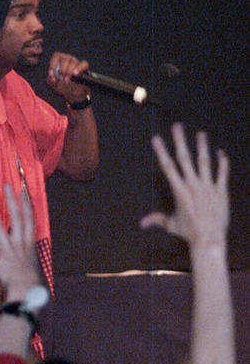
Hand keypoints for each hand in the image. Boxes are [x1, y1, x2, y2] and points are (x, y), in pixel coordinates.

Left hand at [0, 185, 43, 302]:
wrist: (26, 293)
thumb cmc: (31, 283)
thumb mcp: (33, 265)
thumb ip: (28, 254)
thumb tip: (27, 249)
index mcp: (30, 243)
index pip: (30, 219)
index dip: (27, 204)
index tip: (23, 190)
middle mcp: (20, 243)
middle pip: (16, 216)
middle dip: (11, 200)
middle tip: (6, 185)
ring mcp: (8, 249)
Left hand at [47, 52, 89, 103]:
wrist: (71, 93)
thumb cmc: (61, 86)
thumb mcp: (52, 84)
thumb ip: (50, 79)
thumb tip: (51, 75)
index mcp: (59, 61)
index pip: (56, 56)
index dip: (53, 64)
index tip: (52, 72)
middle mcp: (68, 59)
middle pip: (65, 59)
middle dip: (62, 70)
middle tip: (61, 79)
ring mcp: (77, 62)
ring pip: (73, 62)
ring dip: (69, 72)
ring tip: (67, 80)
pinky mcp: (84, 68)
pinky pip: (84, 64)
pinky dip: (79, 68)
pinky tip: (75, 74)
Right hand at [140, 123, 229, 248]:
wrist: (209, 237)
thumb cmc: (188, 231)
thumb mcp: (171, 224)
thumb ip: (157, 219)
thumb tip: (141, 224)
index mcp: (178, 189)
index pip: (167, 166)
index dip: (161, 151)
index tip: (156, 138)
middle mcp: (192, 184)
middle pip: (185, 158)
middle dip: (180, 141)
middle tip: (177, 126)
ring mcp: (208, 186)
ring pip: (204, 162)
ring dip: (202, 146)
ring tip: (201, 133)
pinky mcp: (221, 191)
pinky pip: (222, 173)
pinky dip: (222, 162)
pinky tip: (221, 152)